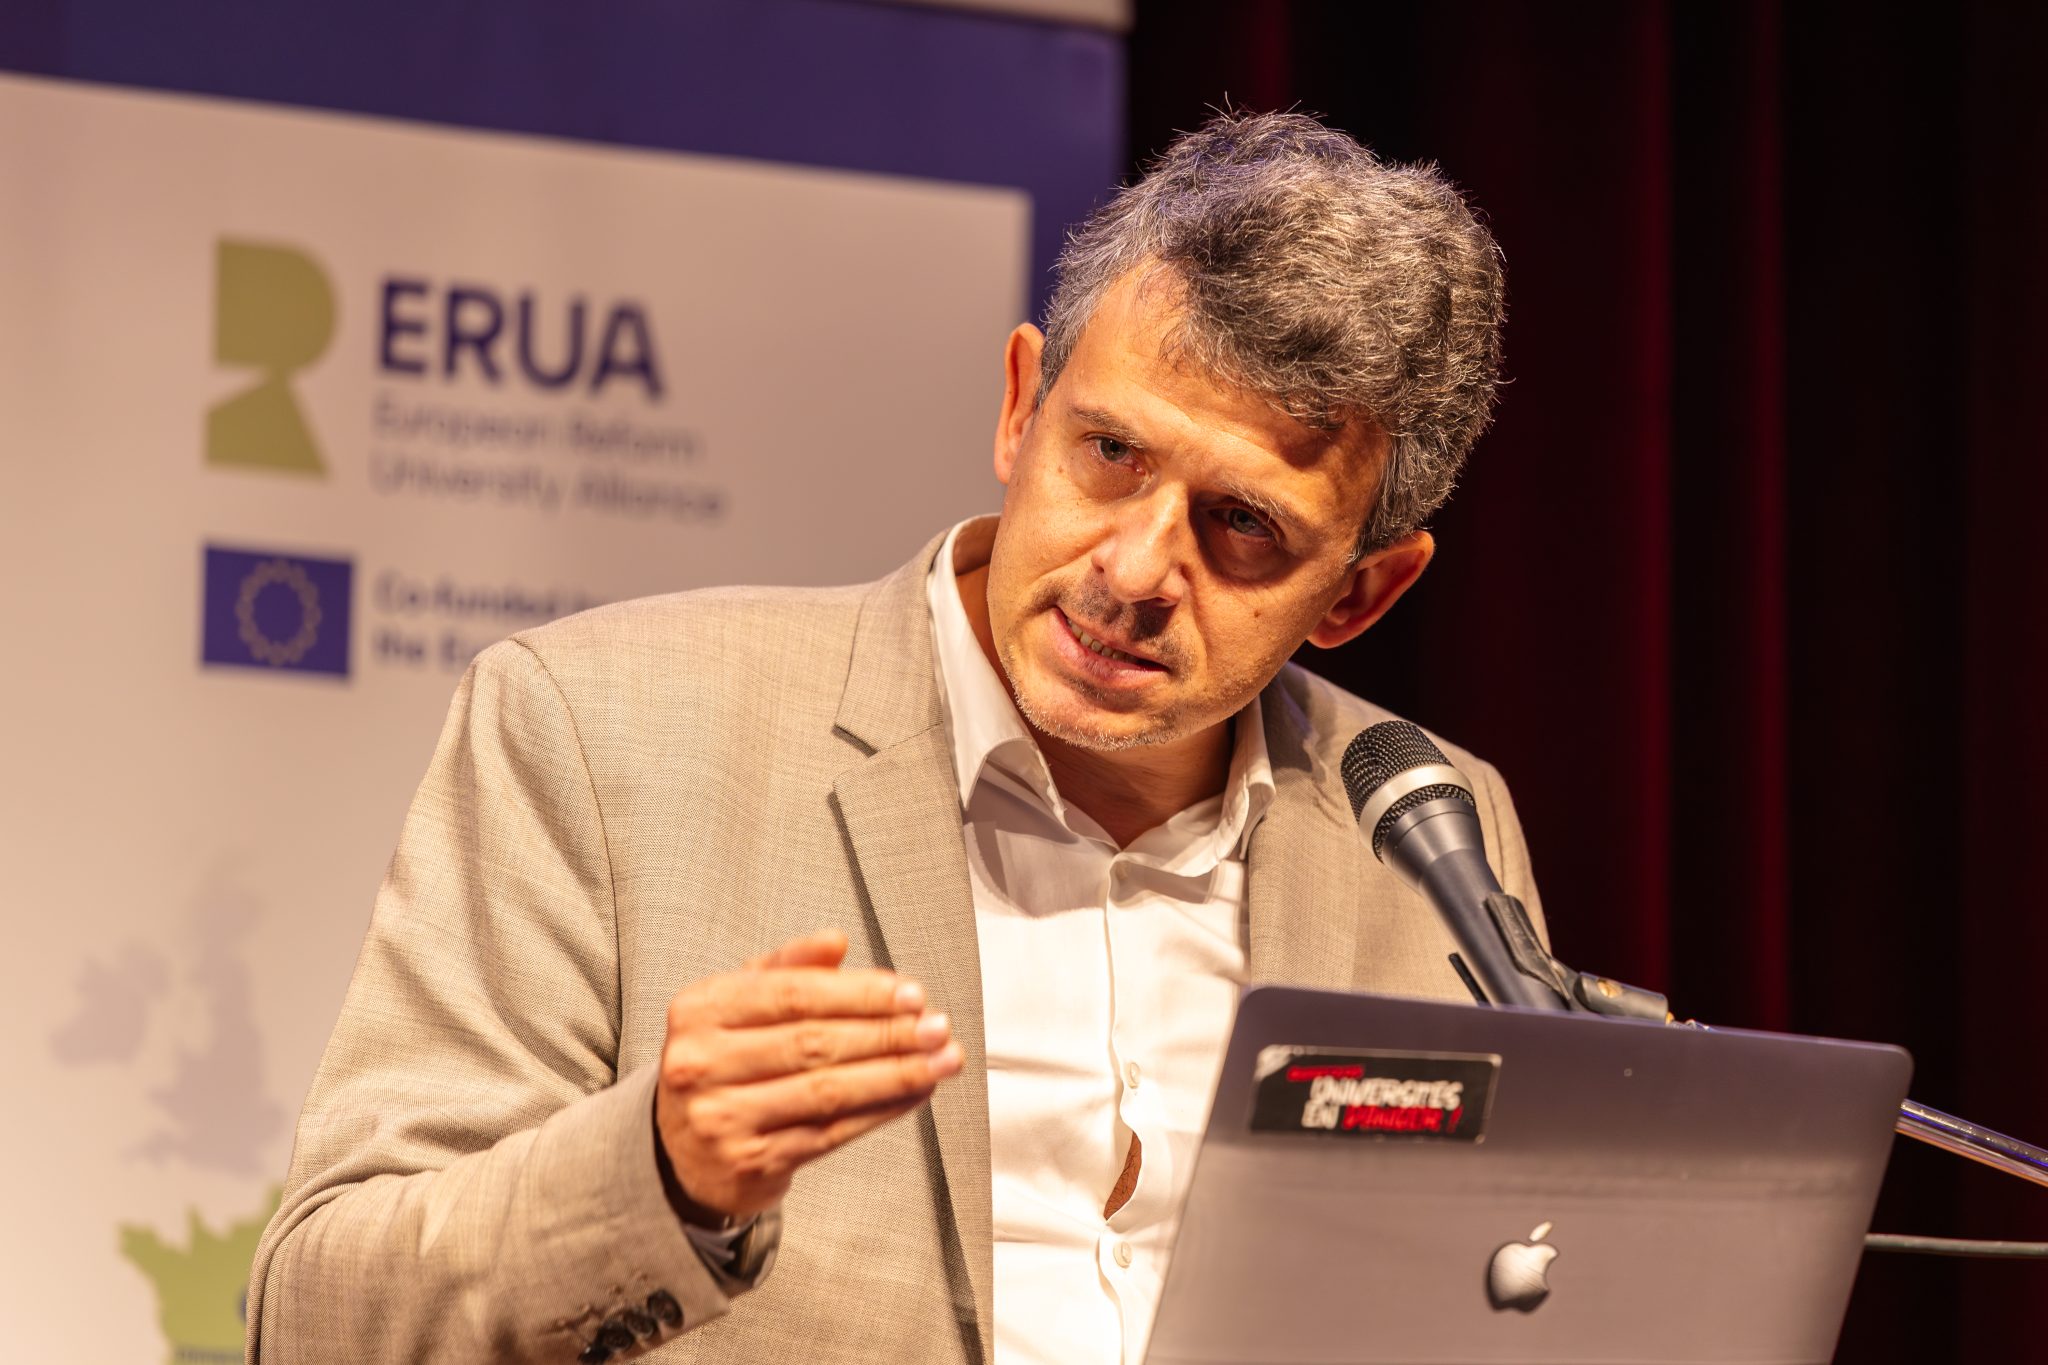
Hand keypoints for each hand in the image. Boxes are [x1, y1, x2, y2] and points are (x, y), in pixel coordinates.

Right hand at [654, 929, 960, 1222]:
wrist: (681, 1151)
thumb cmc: (721, 1063)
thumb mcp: (736, 1004)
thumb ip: (786, 967)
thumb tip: (835, 942)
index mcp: (699, 1010)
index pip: (792, 994)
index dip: (858, 993)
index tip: (909, 992)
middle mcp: (701, 1064)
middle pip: (813, 1042)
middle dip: (887, 1033)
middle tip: (936, 1026)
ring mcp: (723, 1118)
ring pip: (827, 1091)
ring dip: (896, 1074)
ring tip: (941, 1060)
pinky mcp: (751, 1161)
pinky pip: (831, 1132)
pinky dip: (881, 1110)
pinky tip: (914, 1092)